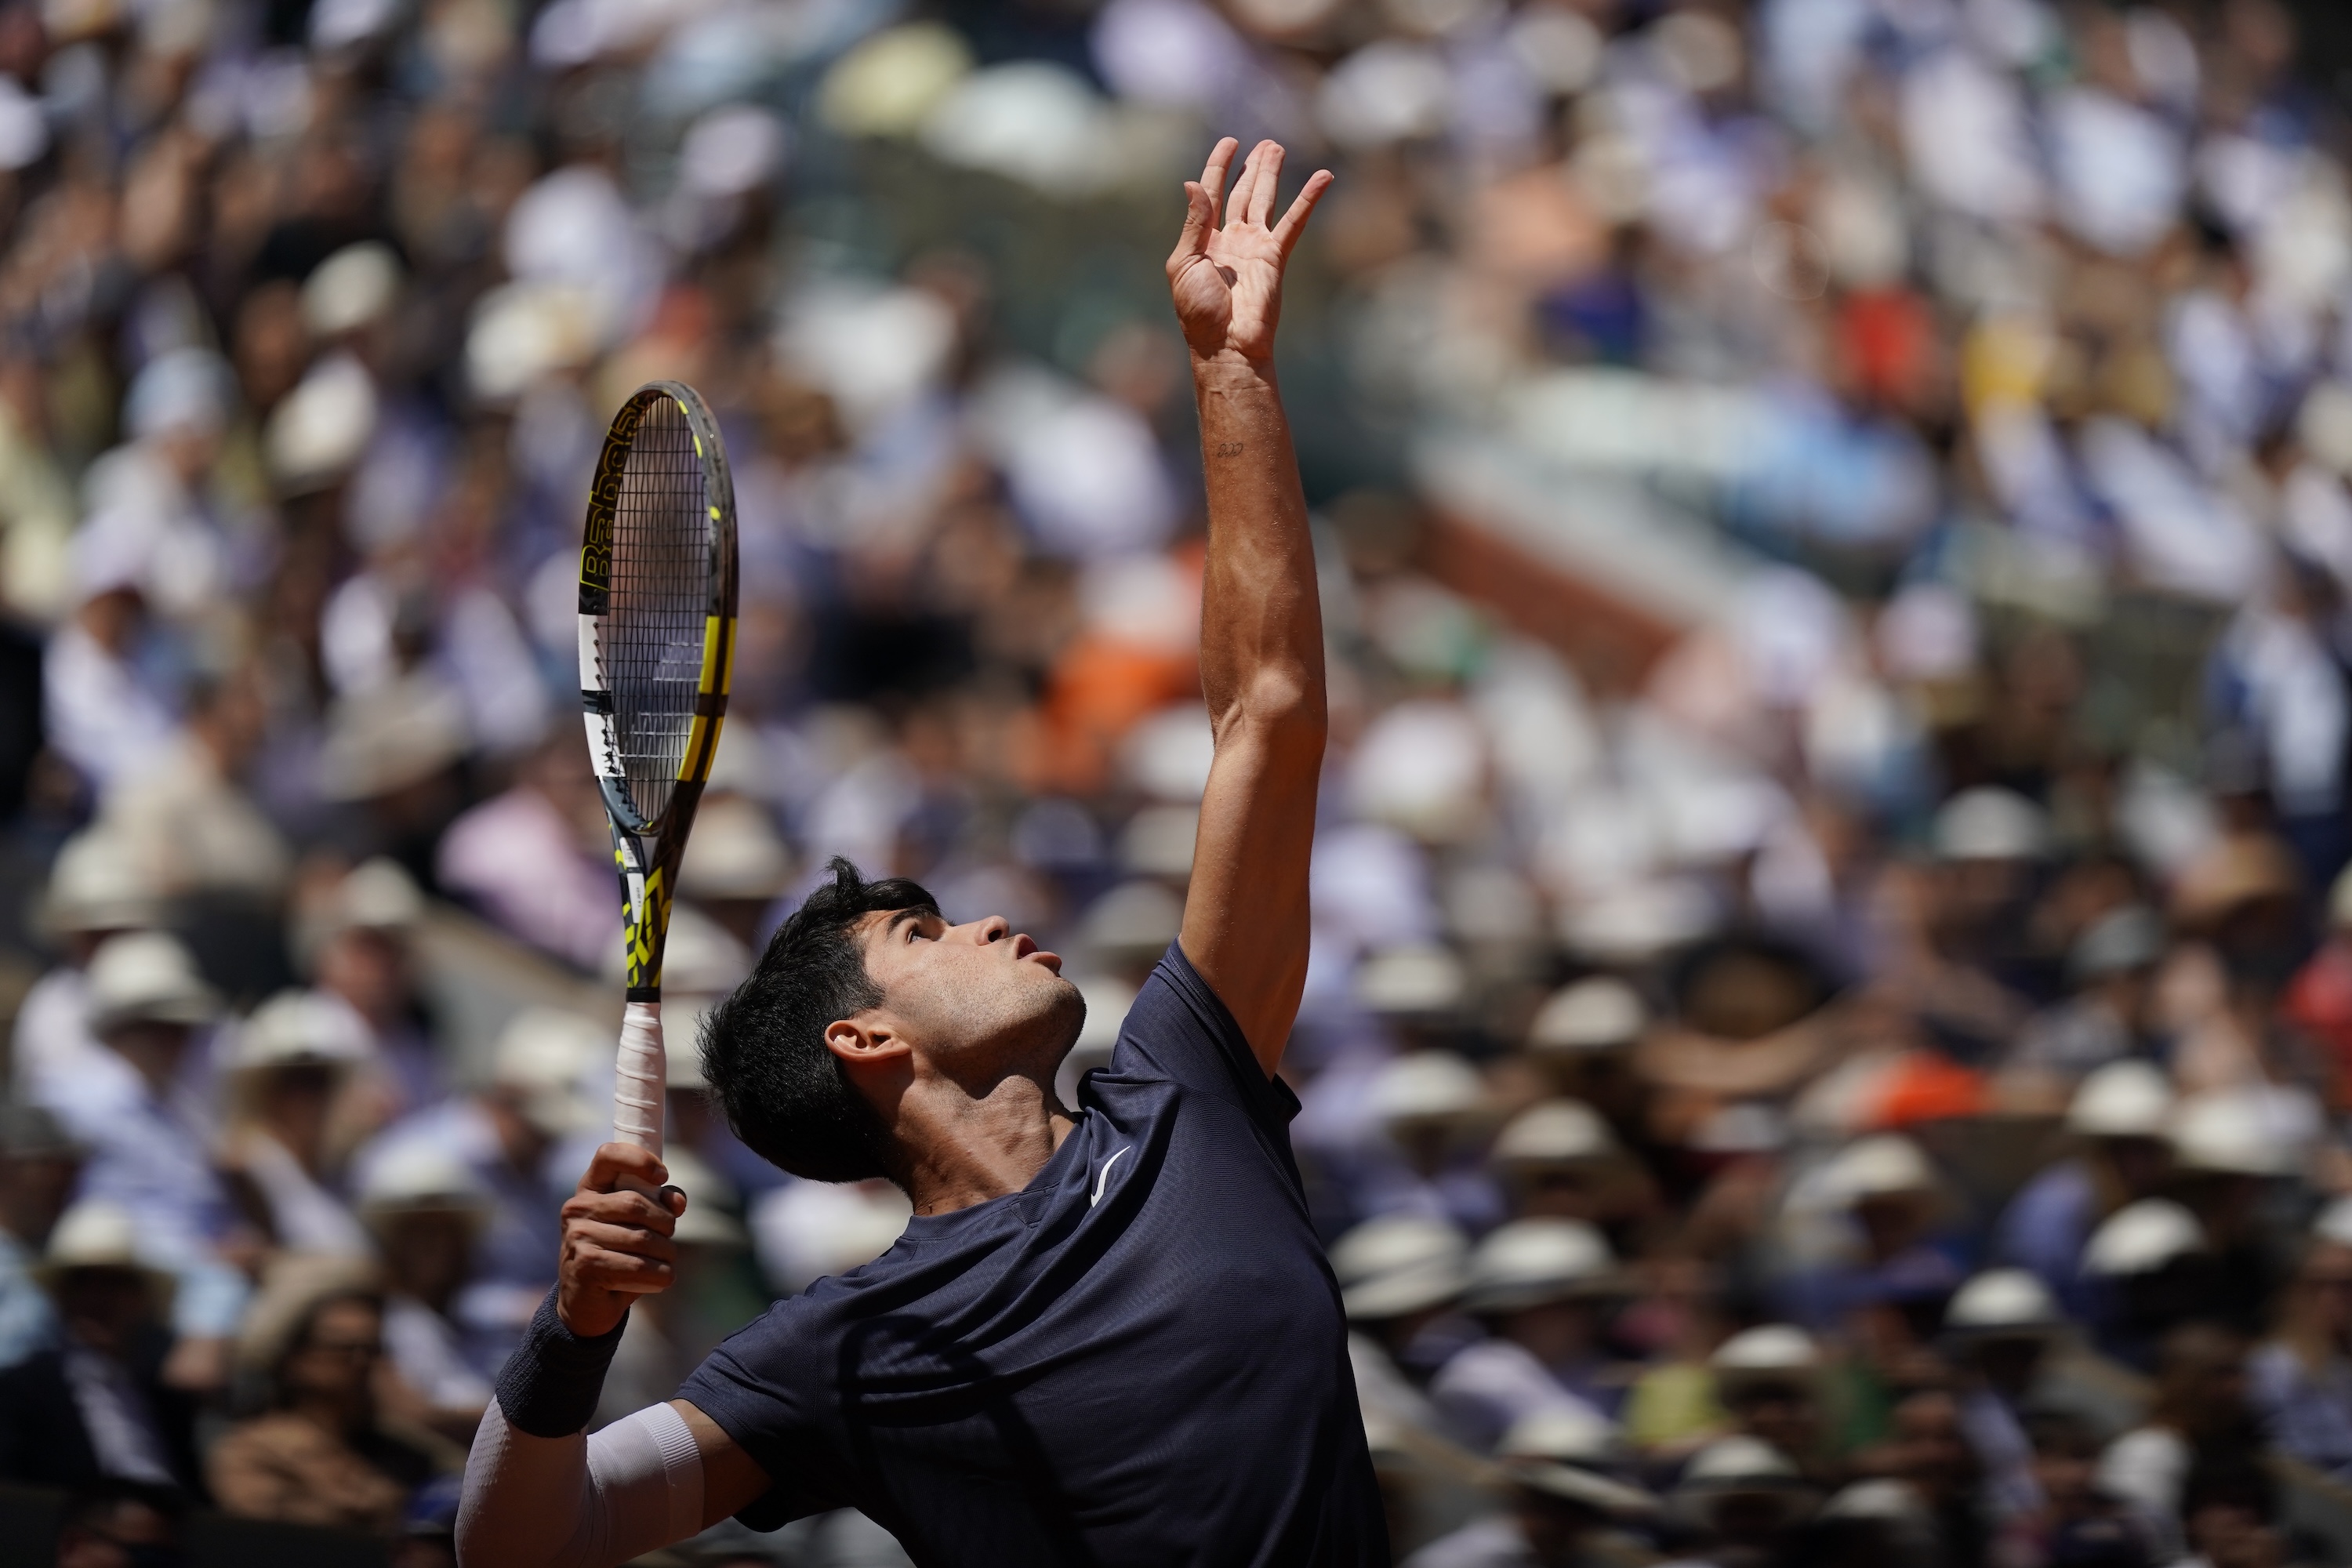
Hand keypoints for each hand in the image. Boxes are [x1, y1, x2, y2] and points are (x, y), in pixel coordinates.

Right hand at [556, 1142, 686, 1338]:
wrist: (587, 1302)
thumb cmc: (618, 1253)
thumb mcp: (640, 1223)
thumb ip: (660, 1203)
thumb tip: (677, 1201)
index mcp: (590, 1187)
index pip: (608, 1154)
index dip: (639, 1160)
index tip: (662, 1176)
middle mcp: (577, 1208)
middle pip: (636, 1204)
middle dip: (665, 1224)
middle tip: (668, 1238)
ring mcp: (577, 1237)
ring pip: (642, 1239)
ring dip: (666, 1253)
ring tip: (665, 1262)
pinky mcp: (585, 1266)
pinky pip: (638, 1267)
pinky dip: (660, 1275)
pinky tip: (659, 1279)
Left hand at [1165, 137, 1331, 365]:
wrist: (1226, 344)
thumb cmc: (1198, 312)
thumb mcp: (1184, 263)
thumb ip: (1193, 223)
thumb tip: (1192, 183)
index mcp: (1204, 240)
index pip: (1212, 193)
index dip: (1218, 167)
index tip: (1229, 143)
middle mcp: (1231, 239)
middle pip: (1244, 193)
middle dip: (1253, 168)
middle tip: (1265, 144)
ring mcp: (1255, 247)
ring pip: (1266, 200)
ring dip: (1271, 174)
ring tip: (1276, 147)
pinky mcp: (1276, 256)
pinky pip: (1294, 221)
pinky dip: (1308, 198)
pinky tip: (1323, 177)